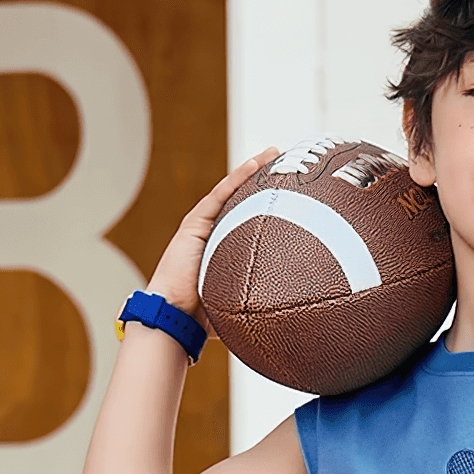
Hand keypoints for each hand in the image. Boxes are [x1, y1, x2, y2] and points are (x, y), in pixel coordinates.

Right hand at [146, 147, 278, 327]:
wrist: (176, 317)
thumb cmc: (206, 319)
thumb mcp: (243, 304)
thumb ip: (263, 301)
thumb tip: (293, 315)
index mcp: (228, 250)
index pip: (253, 220)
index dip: (272, 206)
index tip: (297, 195)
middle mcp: (216, 234)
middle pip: (246, 201)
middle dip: (266, 183)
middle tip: (292, 167)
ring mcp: (204, 226)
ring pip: (234, 192)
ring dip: (255, 170)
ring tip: (276, 154)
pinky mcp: (195, 222)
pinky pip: (222, 194)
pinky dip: (239, 177)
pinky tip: (258, 163)